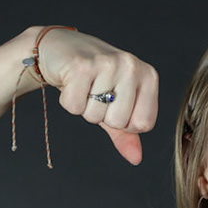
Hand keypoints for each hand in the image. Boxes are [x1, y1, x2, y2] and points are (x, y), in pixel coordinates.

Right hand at [29, 28, 160, 165]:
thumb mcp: (116, 105)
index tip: (114, 104)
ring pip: (95, 115)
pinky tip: (70, 81)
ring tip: (83, 86)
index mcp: (148, 76)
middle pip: (118, 121)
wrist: (59, 48)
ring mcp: (107, 63)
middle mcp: (131, 66)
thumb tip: (136, 159)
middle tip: (94, 92)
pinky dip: (68, 101)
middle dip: (101, 115)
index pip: (144, 124)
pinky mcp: (81, 65)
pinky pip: (74, 106)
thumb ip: (127, 133)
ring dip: (83, 107)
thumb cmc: (93, 78)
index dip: (124, 123)